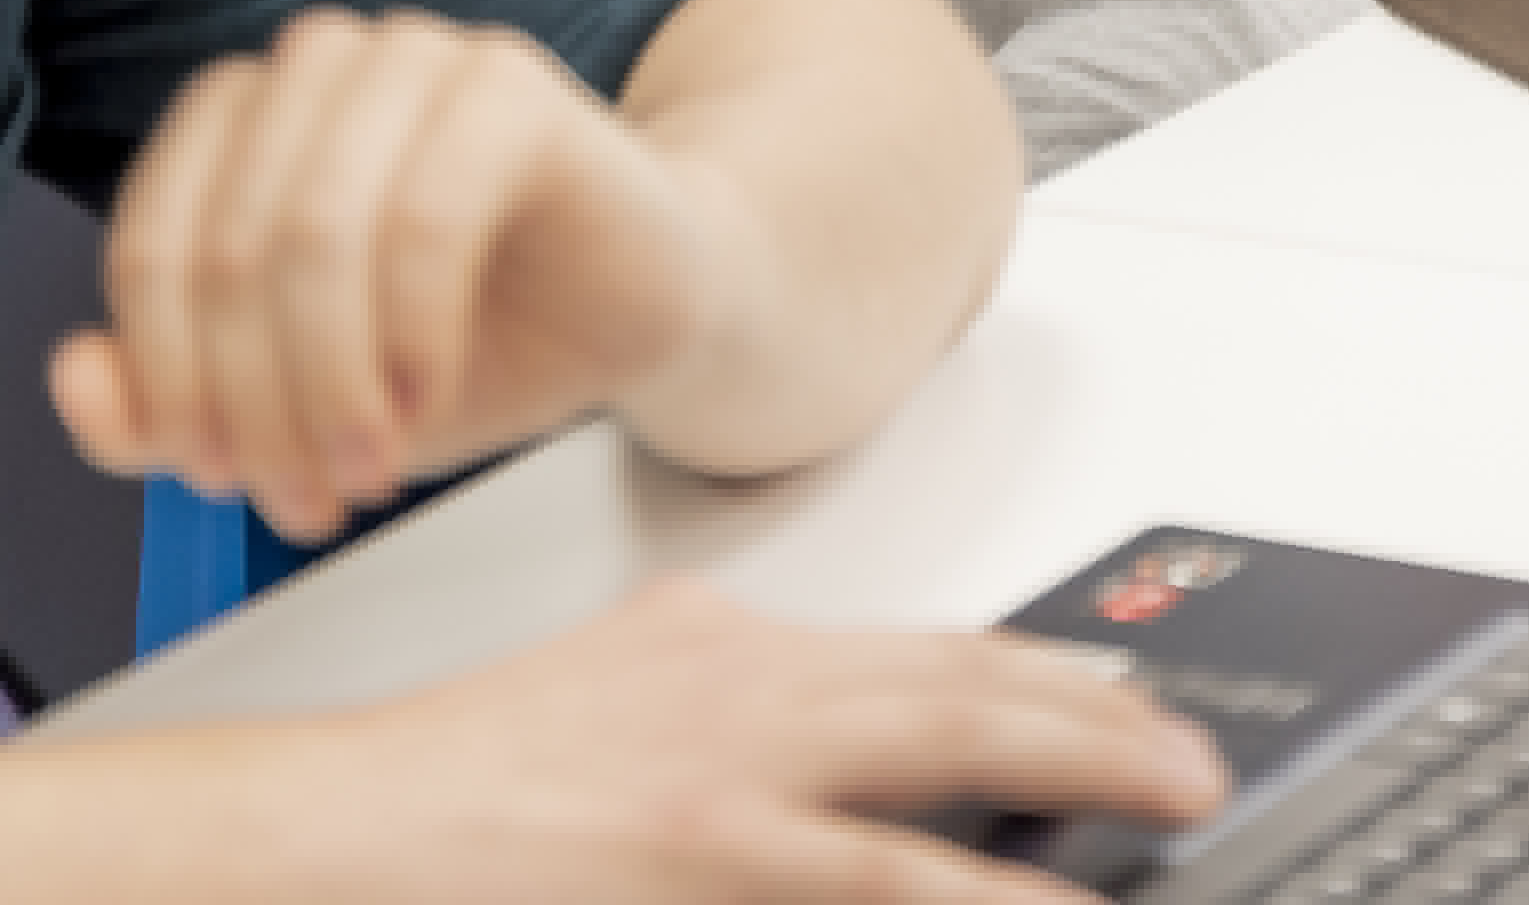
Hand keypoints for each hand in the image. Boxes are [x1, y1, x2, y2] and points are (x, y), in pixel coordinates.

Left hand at [54, 9, 741, 545]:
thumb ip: (173, 406)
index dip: (168, 382)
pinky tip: (427, 395)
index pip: (151, 247)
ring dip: (328, 381)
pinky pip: (425, 215)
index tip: (217, 478)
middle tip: (306, 496)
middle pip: (229, 251)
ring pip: (315, 231)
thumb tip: (75, 383)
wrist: (645, 309)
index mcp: (244, 119)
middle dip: (257, 406)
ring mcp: (417, 59)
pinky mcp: (511, 86)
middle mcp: (319, 66)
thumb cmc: (474, 339)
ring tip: (367, 464)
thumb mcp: (299, 404)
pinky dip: (411, 333)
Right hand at [226, 581, 1231, 903]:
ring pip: (938, 809)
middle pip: (966, 706)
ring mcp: (727, 806)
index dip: (1050, 679)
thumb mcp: (618, 678)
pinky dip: (962, 903)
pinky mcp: (700, 878)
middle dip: (1099, 736)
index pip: (930, 654)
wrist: (336, 831)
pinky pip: (869, 893)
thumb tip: (841, 702)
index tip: (1131, 702)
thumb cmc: (458, 777)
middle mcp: (746, 708)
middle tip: (1193, 768)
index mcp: (730, 649)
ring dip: (1061, 817)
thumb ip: (734, 686)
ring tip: (1157, 833)